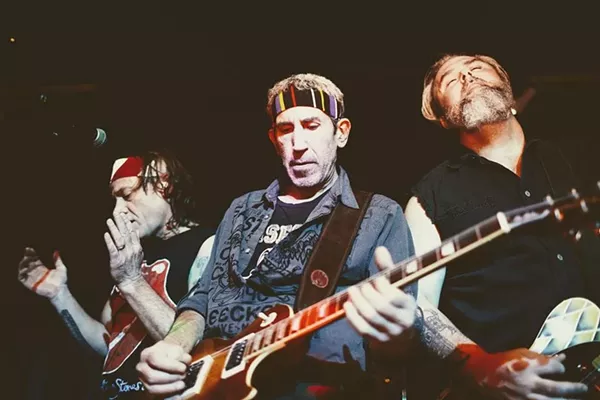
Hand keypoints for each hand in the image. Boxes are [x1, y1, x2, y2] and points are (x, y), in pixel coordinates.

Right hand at [17, 248, 67, 299]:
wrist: (59, 290)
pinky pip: (21, 277)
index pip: (34, 260)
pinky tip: (26, 268)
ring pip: (23, 269)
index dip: (31, 254)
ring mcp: (32, 278)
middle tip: (27, 253)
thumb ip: (58, 260)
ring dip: (23, 263)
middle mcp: (36, 272)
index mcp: (43, 268)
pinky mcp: (29, 283)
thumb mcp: (61, 268)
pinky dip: (22, 272)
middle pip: (28, 263)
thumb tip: (56, 252)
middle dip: (27, 257)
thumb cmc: (61, 281)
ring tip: (26, 259)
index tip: (30, 249)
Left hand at [104, 211, 143, 285]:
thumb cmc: (133, 267)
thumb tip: (135, 230)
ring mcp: (124, 254)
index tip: (123, 213)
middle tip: (116, 213)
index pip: (132, 231)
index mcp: (137, 246)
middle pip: (126, 232)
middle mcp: (131, 249)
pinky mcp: (116, 260)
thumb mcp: (138, 253)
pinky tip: (106, 235)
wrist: (131, 281)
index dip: (128, 222)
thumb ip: (136, 241)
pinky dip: (109, 241)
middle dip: (121, 222)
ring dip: (114, 229)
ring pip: (119, 239)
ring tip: (109, 220)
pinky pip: (113, 249)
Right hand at [136, 340, 191, 395]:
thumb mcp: (176, 349)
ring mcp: (142, 379)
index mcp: (147, 354)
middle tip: (183, 376)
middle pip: (152, 376)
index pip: (156, 361)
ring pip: (152, 388)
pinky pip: (156, 396)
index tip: (183, 368)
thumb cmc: (170, 354)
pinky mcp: (147, 389)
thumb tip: (185, 362)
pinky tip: (178, 393)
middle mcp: (141, 367)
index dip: (171, 366)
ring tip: (181, 384)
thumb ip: (180, 355)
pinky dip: (168, 395)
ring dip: (170, 387)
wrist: (165, 358)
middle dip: (171, 378)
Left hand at [344, 246, 416, 350]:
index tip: (374, 279)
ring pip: (371, 318)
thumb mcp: (397, 286)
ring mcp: (390, 333)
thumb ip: (388, 268)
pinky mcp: (378, 341)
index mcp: (408, 305)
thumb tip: (380, 249)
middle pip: (381, 307)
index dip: (382, 286)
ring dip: (357, 304)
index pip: (394, 296)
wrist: (403, 335)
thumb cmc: (397, 304)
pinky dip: (353, 317)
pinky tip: (347, 307)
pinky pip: (363, 330)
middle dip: (366, 294)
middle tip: (358, 287)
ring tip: (351, 293)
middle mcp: (402, 321)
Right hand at [463, 347, 587, 398]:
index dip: (561, 367)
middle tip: (582, 388)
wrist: (479, 372)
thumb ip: (540, 357)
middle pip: (558, 388)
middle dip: (573, 388)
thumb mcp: (520, 353)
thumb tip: (560, 358)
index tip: (562, 368)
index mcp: (528, 366)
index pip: (555, 367)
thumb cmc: (500, 360)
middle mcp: (528, 382)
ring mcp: (524, 395)